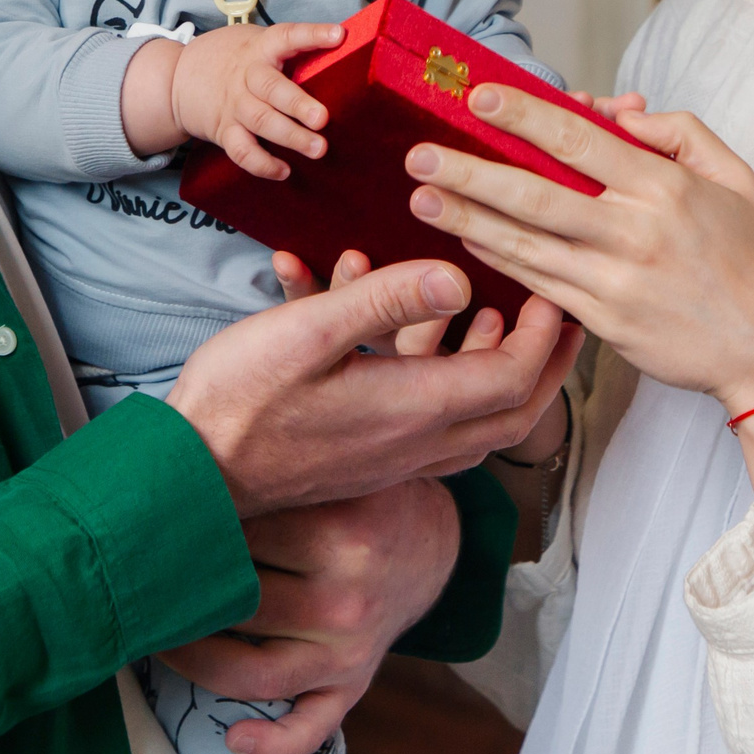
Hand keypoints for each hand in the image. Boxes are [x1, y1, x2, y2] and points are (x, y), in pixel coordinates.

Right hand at [131, 21, 341, 178]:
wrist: (176, 79)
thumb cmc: (231, 59)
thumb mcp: (254, 43)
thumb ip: (288, 50)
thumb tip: (344, 51)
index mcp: (260, 49)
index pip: (287, 36)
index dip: (313, 35)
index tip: (339, 36)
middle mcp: (247, 77)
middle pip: (272, 89)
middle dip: (298, 104)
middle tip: (323, 118)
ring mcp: (235, 105)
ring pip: (261, 121)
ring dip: (290, 137)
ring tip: (318, 149)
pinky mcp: (225, 130)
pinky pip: (242, 150)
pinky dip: (262, 164)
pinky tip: (284, 171)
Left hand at [158, 479, 458, 753]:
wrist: (430, 540)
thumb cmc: (361, 497)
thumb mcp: (334, 471)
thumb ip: (277, 472)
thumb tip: (185, 470)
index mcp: (343, 532)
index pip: (239, 537)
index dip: (189, 529)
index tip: (155, 524)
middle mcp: (348, 600)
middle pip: (237, 605)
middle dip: (184, 594)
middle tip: (143, 578)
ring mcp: (351, 651)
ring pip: (253, 672)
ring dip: (195, 659)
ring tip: (161, 635)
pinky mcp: (354, 685)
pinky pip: (310, 727)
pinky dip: (271, 743)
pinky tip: (234, 738)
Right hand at [167, 256, 581, 516]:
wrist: (194, 475)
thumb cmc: (240, 401)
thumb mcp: (309, 332)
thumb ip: (386, 300)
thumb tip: (459, 278)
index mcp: (413, 410)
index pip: (511, 377)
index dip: (542, 334)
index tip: (548, 290)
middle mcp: (416, 444)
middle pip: (513, 414)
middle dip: (546, 364)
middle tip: (559, 318)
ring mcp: (394, 459)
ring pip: (480, 427)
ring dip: (503, 376)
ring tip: (499, 323)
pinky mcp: (369, 461)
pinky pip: (438, 432)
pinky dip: (454, 390)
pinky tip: (420, 348)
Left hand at [410, 84, 753, 574]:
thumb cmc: (751, 260)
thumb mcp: (733, 178)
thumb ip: (676, 132)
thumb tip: (615, 109)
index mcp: (665, 187)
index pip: (579, 139)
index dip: (523, 115)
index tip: (477, 96)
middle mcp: (633, 231)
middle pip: (534, 193)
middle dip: (470, 171)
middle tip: (419, 153)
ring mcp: (613, 279)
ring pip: (524, 242)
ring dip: (466, 218)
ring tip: (421, 196)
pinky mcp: (601, 319)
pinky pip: (536, 281)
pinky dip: (496, 258)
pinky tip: (464, 239)